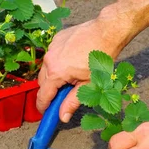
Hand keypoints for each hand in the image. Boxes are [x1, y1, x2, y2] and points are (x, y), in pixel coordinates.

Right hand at [36, 6, 132, 121]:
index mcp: (56, 73)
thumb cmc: (100, 59)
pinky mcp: (56, 39)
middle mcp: (49, 60)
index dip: (43, 106)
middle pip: (42, 82)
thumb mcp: (89, 85)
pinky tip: (73, 61)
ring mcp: (52, 47)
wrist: (106, 31)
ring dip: (54, 75)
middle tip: (62, 96)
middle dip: (49, 91)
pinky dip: (58, 62)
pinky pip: (52, 55)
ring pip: (47, 68)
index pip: (43, 95)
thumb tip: (62, 117)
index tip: (44, 113)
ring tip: (71, 76)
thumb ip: (72, 102)